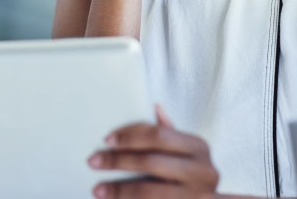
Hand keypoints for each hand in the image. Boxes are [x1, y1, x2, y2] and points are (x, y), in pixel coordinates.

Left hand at [88, 105, 219, 197]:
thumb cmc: (191, 174)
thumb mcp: (186, 151)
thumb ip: (170, 132)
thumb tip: (155, 107)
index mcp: (199, 147)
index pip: (159, 135)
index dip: (130, 136)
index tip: (107, 140)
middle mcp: (203, 172)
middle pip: (151, 162)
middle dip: (119, 161)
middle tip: (93, 161)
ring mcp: (197, 196)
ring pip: (149, 191)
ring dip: (120, 190)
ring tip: (98, 189)